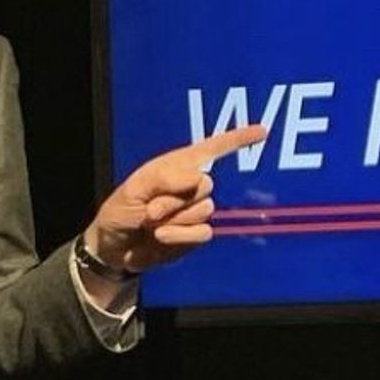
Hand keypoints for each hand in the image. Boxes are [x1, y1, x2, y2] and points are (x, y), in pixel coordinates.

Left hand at [83, 124, 268, 275]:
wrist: (116, 247)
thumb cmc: (121, 210)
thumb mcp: (135, 187)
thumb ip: (165, 178)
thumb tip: (197, 177)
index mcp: (178, 165)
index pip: (213, 148)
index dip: (238, 139)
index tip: (263, 132)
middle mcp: (191, 185)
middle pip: (205, 184)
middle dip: (175, 198)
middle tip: (150, 208)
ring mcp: (196, 210)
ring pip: (204, 210)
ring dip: (174, 218)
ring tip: (152, 222)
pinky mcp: (196, 234)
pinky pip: (202, 232)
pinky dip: (179, 236)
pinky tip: (162, 236)